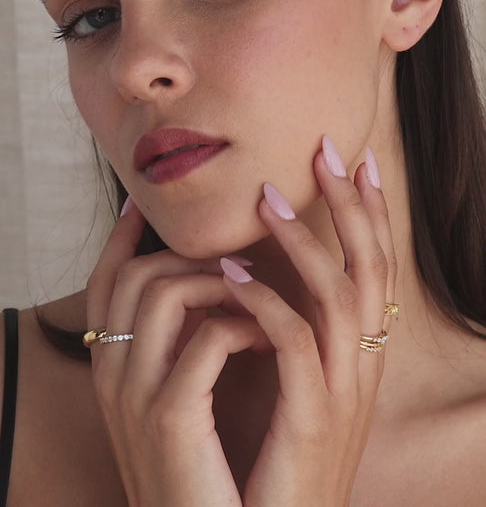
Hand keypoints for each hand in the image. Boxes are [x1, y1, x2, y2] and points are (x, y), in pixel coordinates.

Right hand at [86, 205, 268, 506]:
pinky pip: (208, 337)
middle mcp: (112, 374)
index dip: (120, 239)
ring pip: (166, 291)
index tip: (139, 204)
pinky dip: (245, 325)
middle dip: (188, 254)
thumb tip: (204, 284)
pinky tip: (271, 339)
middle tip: (236, 260)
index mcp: (113, 367)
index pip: (105, 283)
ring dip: (222, 283)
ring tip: (259, 299)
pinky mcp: (170, 417)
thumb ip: (179, 341)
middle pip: (135, 275)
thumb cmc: (206, 460)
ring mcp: (135, 396)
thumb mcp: (180, 392)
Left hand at [221, 139, 396, 506]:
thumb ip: (275, 327)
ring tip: (268, 200)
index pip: (369, 269)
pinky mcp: (315, 419)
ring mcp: (342, 392)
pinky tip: (231, 275)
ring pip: (341, 297)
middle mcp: (360, 365)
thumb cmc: (265, 448)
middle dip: (352, 206)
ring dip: (307, 242)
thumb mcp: (279, 379)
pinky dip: (265, 304)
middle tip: (328, 151)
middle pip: (369, 268)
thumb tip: (246, 271)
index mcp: (353, 353)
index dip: (366, 214)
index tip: (350, 163)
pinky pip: (295, 345)